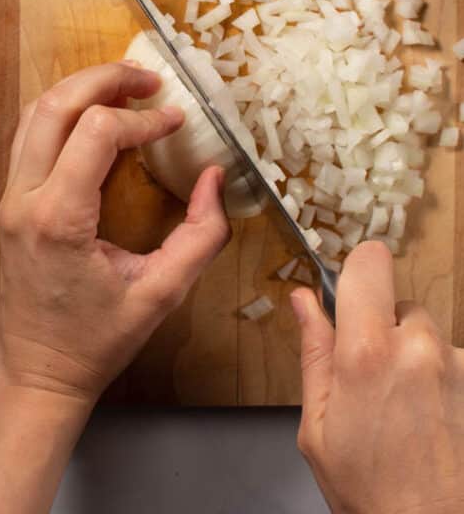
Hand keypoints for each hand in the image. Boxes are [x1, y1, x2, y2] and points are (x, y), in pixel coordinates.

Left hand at [0, 61, 230, 405]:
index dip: (144, 119)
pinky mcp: (10, 201)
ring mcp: (10, 197)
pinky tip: (98, 114)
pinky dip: (64, 111)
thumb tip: (215, 179)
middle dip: (106, 79)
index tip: (178, 122)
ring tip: (128, 88)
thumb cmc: (96, 341)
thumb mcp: (163, 295)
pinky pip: (30, 135)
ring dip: (81, 89)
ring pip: (36, 112)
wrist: (37, 373)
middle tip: (151, 78)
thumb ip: (201, 236)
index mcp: (59, 219)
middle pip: (56, 104)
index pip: (98, 133)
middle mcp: (24, 198)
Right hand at [291, 241, 463, 513]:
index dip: (357, 271)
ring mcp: (456, 365)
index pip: (370, 262)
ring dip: (412, 355)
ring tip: (401, 408)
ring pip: (425, 333)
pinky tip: (428, 420)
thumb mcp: (319, 426)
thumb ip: (315, 352)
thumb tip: (304, 301)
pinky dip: (437, 379)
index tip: (349, 294)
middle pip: (397, 301)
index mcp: (367, 352)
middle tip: (369, 377)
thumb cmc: (370, 490)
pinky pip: (450, 360)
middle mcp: (418, 347)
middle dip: (381, 328)